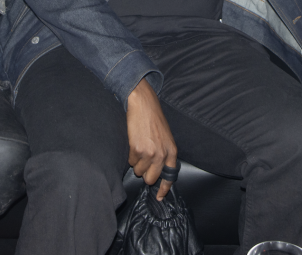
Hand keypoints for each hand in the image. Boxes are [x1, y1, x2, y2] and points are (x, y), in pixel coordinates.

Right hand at [126, 78, 177, 200]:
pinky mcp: (137, 149)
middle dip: (144, 173)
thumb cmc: (153, 119)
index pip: (169, 177)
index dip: (164, 189)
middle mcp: (162, 154)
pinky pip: (130, 161)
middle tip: (142, 161)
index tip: (159, 197)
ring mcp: (150, 153)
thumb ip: (164, 154)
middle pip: (150, 178)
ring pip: (138, 171)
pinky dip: (130, 154)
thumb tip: (157, 171)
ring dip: (136, 162)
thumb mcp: (165, 137)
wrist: (143, 104)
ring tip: (138, 147)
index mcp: (171, 151)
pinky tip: (134, 142)